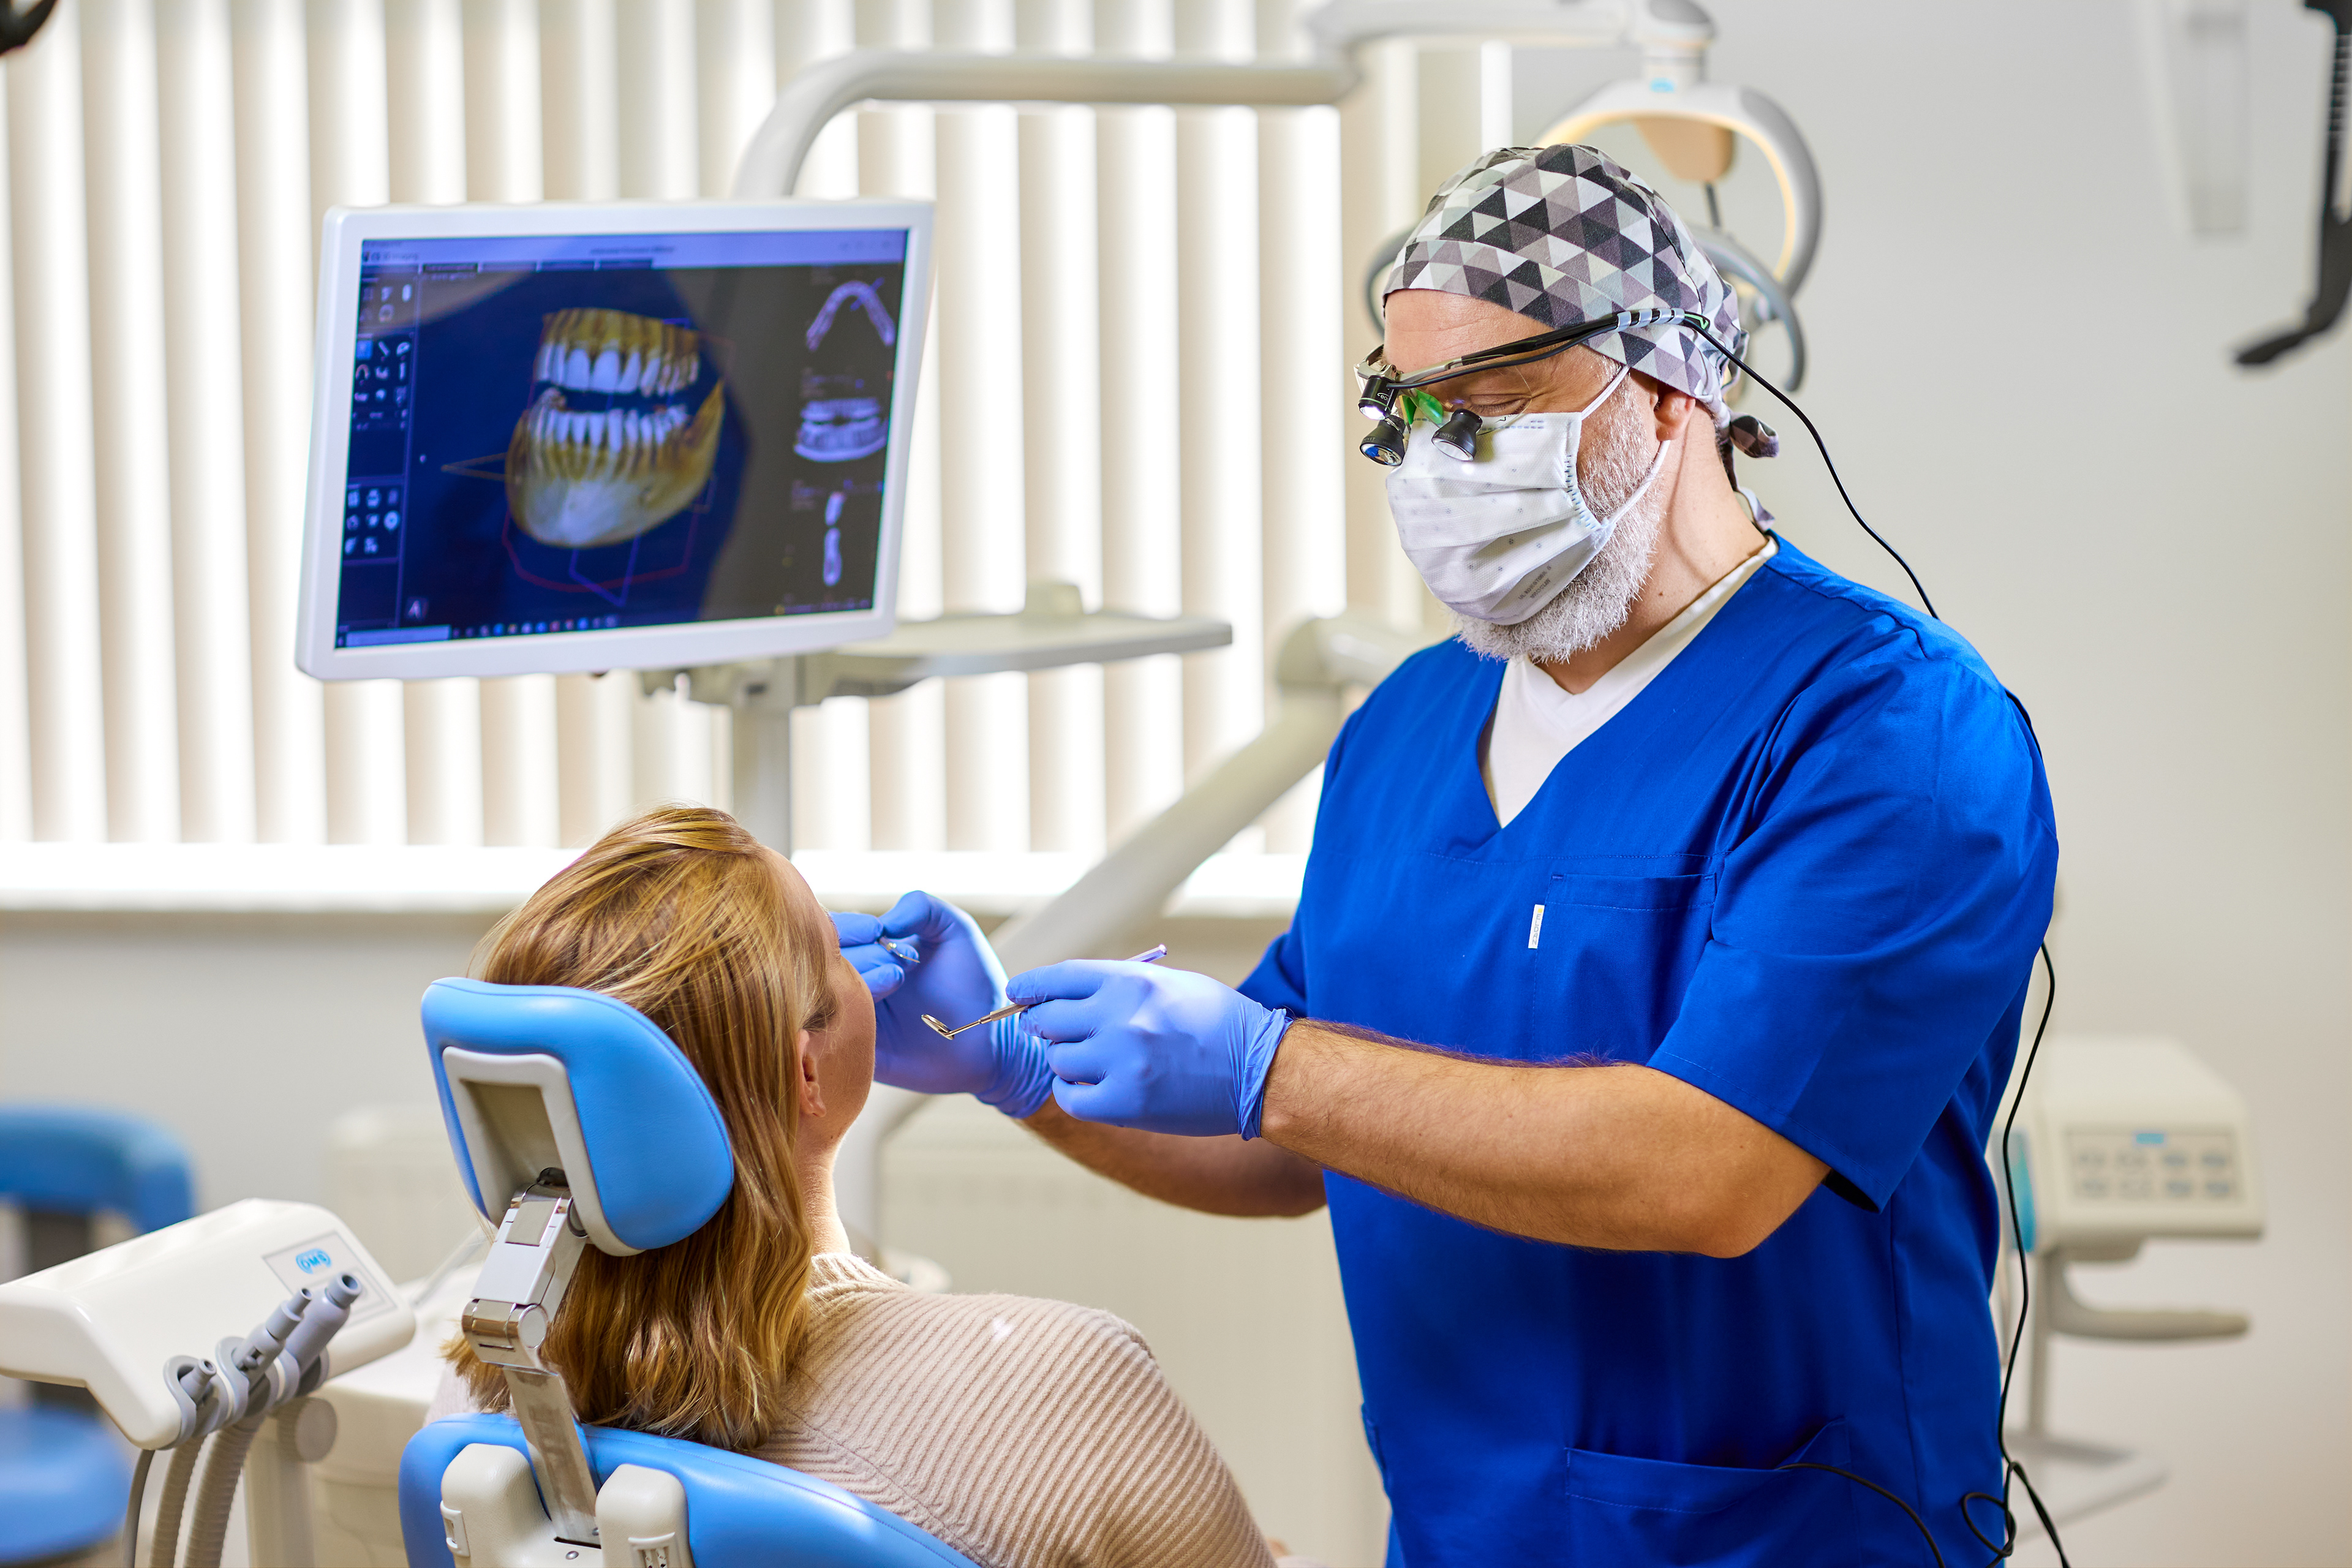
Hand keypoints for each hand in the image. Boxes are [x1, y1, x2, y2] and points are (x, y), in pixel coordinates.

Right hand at [831, 893, 1051, 1115]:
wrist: (991, 1036)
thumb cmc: (973, 982)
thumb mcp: (955, 930)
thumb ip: (921, 907)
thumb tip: (884, 922)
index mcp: (871, 951)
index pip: (833, 932)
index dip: (848, 927)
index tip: (878, 931)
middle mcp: (857, 981)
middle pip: (826, 962)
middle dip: (861, 954)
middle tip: (898, 964)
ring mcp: (856, 1015)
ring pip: (828, 995)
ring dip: (860, 981)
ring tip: (897, 979)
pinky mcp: (859, 1049)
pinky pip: (834, 1034)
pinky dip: (850, 1016)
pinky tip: (876, 1009)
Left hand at [1008, 960, 1291, 1136]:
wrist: (1262, 1070)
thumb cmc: (1217, 1023)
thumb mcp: (1169, 984)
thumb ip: (1116, 986)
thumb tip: (1063, 997)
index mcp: (1131, 981)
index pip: (1058, 978)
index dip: (1031, 987)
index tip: (1016, 994)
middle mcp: (1121, 1017)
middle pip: (1048, 1019)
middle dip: (1047, 1026)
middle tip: (1056, 1033)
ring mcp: (1122, 1061)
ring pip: (1057, 1059)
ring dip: (1066, 1061)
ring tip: (1091, 1062)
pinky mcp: (1126, 1103)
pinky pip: (1070, 1097)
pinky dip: (1074, 1092)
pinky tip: (1092, 1087)